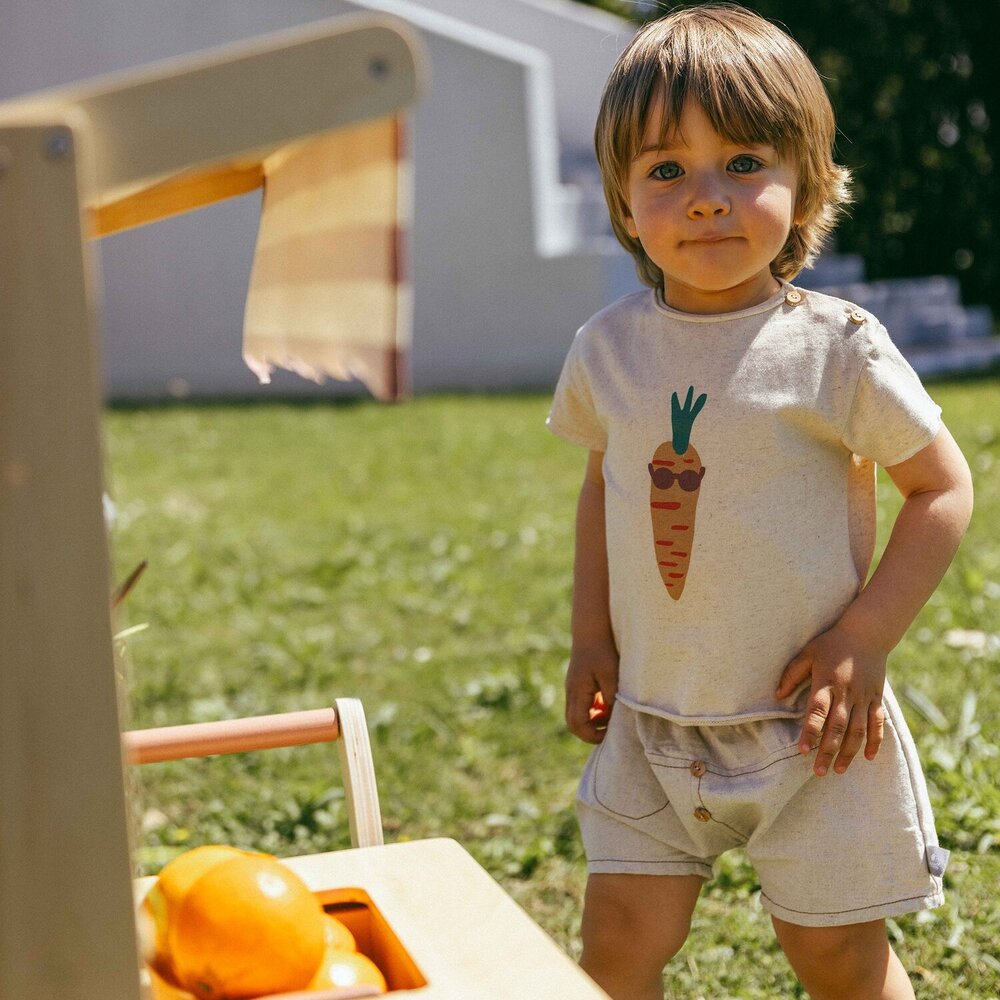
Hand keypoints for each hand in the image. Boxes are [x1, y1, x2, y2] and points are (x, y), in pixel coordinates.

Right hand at [565, 640, 618, 743]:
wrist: (592, 629)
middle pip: (573, 723)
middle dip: (591, 731)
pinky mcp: (578, 684)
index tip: (610, 733)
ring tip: (612, 712)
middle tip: (611, 728)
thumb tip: (612, 717)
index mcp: (577, 692)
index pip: (577, 725)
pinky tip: (608, 701)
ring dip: (594, 719)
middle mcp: (571, 692)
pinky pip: (583, 705)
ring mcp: (573, 688)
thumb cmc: (603, 650)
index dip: (592, 735)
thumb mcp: (611, 675)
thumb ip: (611, 698)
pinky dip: (594, 709)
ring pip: (578, 714)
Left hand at [776, 624, 886, 776]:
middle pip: (837, 727)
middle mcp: (847, 693)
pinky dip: (875, 741)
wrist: (867, 632)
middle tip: (818, 771)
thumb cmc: (832, 643)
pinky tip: (868, 757)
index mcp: (827, 682)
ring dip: (849, 752)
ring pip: (858, 730)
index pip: (817, 711)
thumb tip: (777, 695)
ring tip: (839, 770)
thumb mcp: (807, 653)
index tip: (802, 749)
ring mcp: (864, 697)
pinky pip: (877, 723)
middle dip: (828, 751)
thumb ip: (792, 674)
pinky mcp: (877, 698)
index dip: (810, 731)